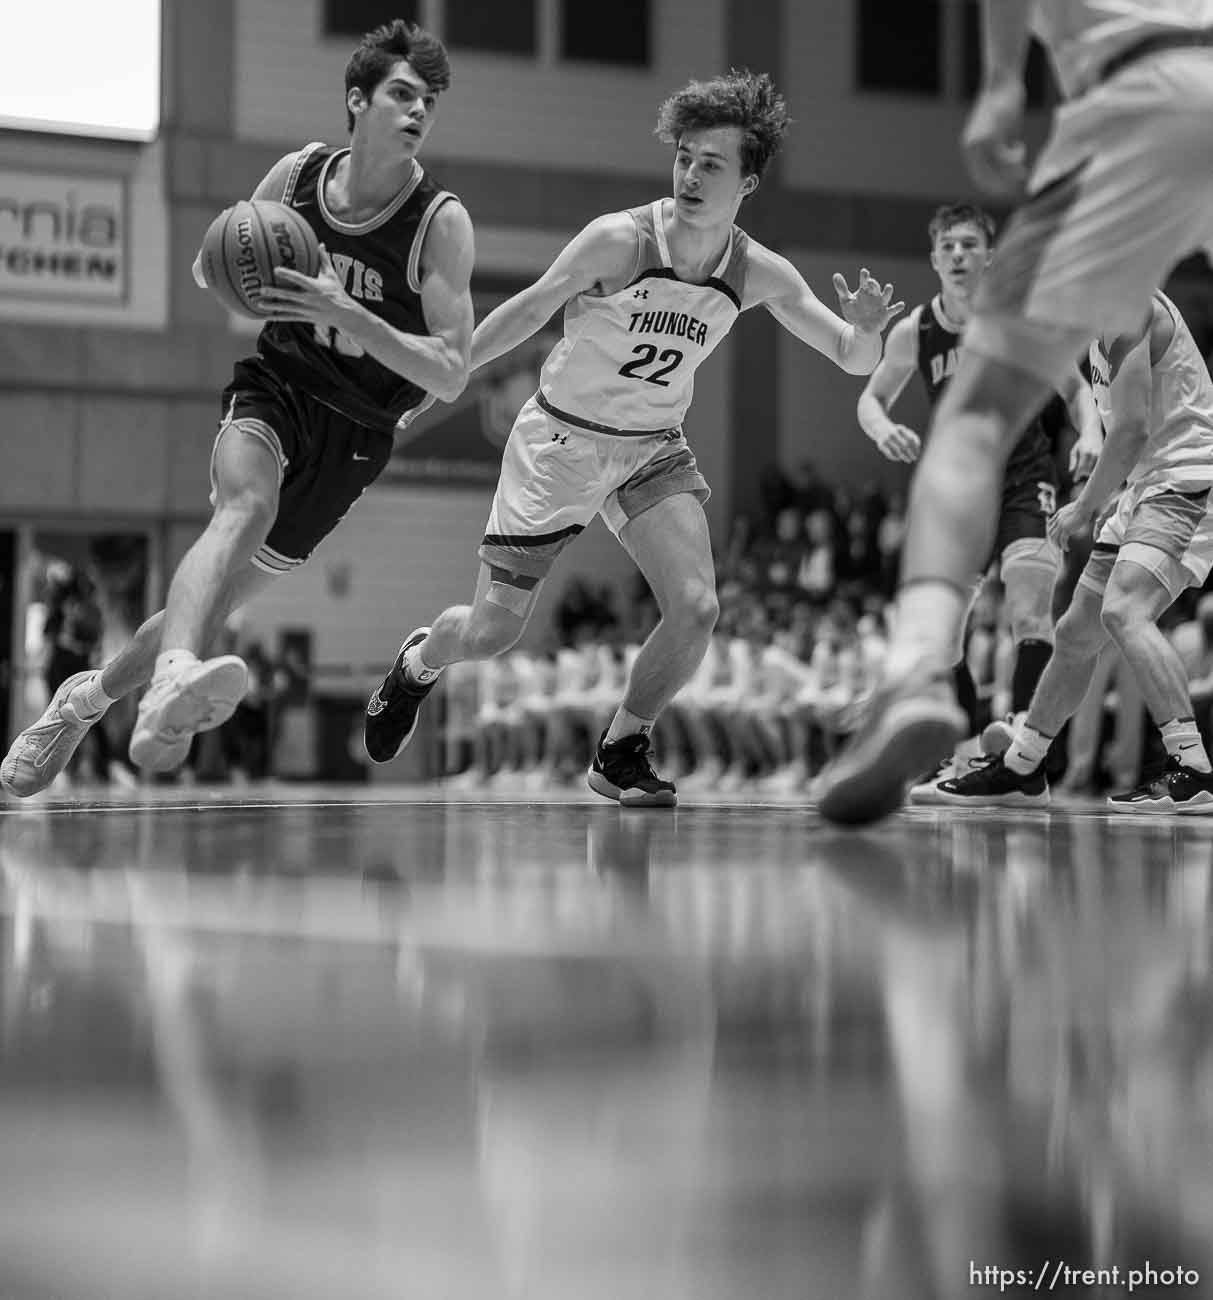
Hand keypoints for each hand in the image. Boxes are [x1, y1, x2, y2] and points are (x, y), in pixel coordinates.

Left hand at [256, 245, 353, 328]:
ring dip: (272, 306)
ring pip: (286, 308)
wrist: (345, 315)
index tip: (276, 270)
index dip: (287, 275)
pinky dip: (277, 317)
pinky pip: (288, 317)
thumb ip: (323, 259)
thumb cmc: (337, 292)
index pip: (299, 280)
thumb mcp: (332, 276)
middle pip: (289, 296)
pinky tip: (265, 315)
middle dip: (275, 293)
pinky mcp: (304, 318)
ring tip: (259, 303)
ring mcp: (306, 310)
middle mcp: (309, 300)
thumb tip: (320, 243)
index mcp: (315, 287)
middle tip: (262, 288)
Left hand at [832, 268, 904, 334]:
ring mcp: (881, 305)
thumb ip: (842, 289)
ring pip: (886, 296)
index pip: (865, 281)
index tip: (864, 273)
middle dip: (873, 284)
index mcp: (865, 291)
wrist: (861, 328)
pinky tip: (901, 304)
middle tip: (870, 282)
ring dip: (887, 292)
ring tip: (888, 287)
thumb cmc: (854, 311)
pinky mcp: (885, 314)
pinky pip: (892, 310)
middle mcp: (874, 296)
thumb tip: (835, 275)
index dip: (865, 277)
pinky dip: (897, 308)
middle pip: (875, 287)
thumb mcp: (846, 301)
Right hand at [873, 423, 920, 462]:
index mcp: (900, 429)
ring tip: (909, 460)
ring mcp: (886, 439)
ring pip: (898, 450)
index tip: (918, 453)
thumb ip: (912, 436)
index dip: (915, 447)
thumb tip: (918, 446)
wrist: (878, 427)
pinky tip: (899, 459)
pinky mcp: (881, 445)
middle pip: (905, 445)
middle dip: (911, 453)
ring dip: (904, 457)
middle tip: (914, 458)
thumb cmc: (895, 431)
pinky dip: (895, 457)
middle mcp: (893, 433)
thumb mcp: (903, 430)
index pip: (911, 439)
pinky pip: (890, 454)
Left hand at [962, 81, 1028, 198]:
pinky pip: (1004, 156)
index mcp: (970, 150)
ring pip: (996, 170)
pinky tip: (1021, 147)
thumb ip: (1002, 151)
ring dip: (1012, 174)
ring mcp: (979, 143)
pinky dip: (1014, 156)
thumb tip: (1011, 169)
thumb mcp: (1001, 134)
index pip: (980, 178)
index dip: (996, 188)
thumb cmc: (1004, 106)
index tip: (1011, 191)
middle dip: (1005, 185)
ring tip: (1024, 171)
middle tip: (1022, 184)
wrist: (1002, 83)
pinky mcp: (990, 135)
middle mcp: (971, 149)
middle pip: (987, 178)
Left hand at [1047, 499, 1094, 551]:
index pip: (1050, 524)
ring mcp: (1061, 524)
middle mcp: (1058, 519)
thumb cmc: (1085, 505)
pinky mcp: (1066, 529)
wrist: (1086, 504)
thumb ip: (1075, 512)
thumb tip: (1081, 515)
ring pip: (1055, 538)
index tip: (1054, 536)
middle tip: (1057, 545)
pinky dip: (1064, 546)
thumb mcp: (1076, 508)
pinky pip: (1062, 541)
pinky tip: (1067, 549)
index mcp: (1059, 514)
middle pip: (1051, 532)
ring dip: (1058, 545)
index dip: (1051, 531)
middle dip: (1053, 540)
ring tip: (1062, 549)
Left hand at [1068, 427, 1101, 481]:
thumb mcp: (1074, 450)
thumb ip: (1072, 461)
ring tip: (1086, 473)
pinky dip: (1097, 469)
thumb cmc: (1082, 442)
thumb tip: (1070, 471)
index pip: (1081, 468)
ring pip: (1096, 469)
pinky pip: (1101, 465)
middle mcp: (1094, 454)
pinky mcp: (1106, 455)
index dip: (1078, 475)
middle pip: (1089, 470)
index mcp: (1085, 453)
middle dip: (1084, 476)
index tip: (1075, 480)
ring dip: (1091, 473)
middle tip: (1080, 477)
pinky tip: (1093, 470)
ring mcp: (1101, 454)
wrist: (1093, 431)